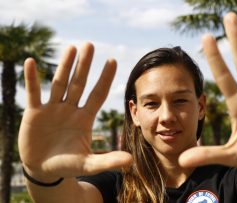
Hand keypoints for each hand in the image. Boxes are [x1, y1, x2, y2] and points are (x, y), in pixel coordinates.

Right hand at [18, 43, 131, 180]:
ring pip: (59, 84)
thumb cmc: (68, 165)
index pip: (97, 94)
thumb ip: (107, 161)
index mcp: (85, 118)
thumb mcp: (88, 164)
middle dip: (84, 65)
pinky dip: (32, 79)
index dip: (105, 78)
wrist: (44, 169)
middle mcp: (70, 109)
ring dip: (64, 66)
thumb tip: (130, 160)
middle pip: (79, 83)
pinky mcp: (35, 113)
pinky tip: (31, 62)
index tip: (113, 61)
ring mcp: (52, 109)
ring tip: (71, 48)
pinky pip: (33, 93)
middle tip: (90, 45)